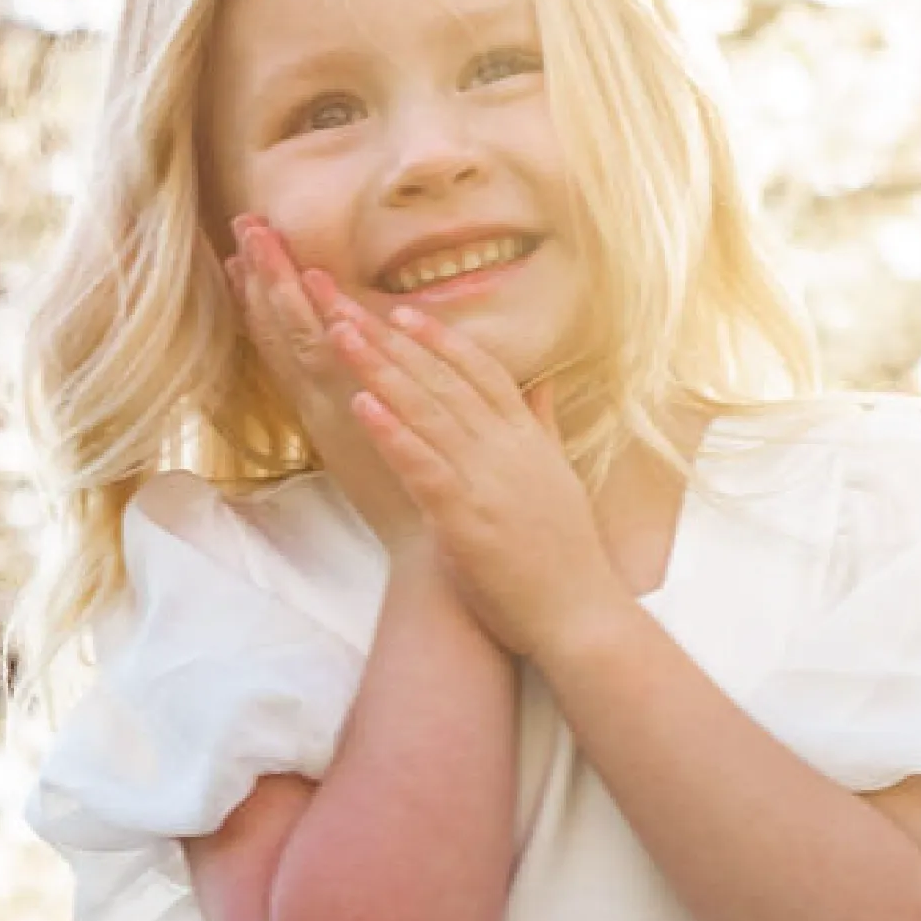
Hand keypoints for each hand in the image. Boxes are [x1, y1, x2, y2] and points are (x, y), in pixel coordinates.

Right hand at [221, 214, 433, 563]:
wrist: (434, 558)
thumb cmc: (431, 500)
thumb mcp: (415, 436)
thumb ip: (407, 397)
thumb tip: (405, 361)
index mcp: (343, 399)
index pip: (303, 334)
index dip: (279, 289)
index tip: (258, 248)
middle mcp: (329, 403)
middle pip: (287, 326)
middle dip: (267, 273)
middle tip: (244, 222)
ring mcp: (334, 412)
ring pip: (294, 338)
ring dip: (274, 288)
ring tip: (249, 241)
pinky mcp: (347, 427)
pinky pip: (314, 369)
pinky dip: (297, 333)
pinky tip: (288, 293)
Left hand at [318, 284, 621, 660]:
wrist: (580, 614)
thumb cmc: (565, 556)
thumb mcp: (558, 479)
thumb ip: (543, 427)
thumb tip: (543, 384)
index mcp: (527, 439)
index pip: (482, 372)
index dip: (440, 339)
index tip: (402, 311)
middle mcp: (507, 449)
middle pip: (443, 379)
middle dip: (393, 340)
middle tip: (348, 305)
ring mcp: (487, 481)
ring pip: (428, 411)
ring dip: (381, 370)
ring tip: (341, 336)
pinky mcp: (466, 518)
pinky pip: (423, 466)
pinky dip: (391, 432)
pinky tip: (360, 405)